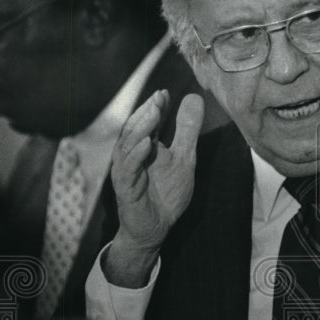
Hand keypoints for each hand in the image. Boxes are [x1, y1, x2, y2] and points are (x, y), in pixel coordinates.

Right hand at [104, 90, 203, 286]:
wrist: (157, 227)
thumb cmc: (165, 192)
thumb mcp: (184, 158)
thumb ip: (187, 130)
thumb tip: (194, 97)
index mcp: (143, 147)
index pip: (147, 122)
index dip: (155, 107)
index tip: (166, 92)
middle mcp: (131, 156)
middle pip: (134, 129)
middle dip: (147, 112)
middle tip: (160, 97)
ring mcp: (126, 172)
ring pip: (127, 146)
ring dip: (140, 128)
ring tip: (154, 112)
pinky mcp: (125, 189)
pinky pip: (128, 170)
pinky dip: (136, 156)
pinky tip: (146, 144)